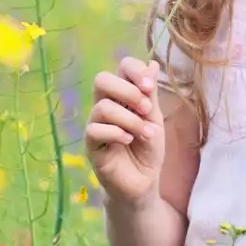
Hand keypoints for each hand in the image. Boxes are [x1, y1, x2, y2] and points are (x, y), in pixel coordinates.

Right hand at [85, 56, 166, 205]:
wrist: (144, 182)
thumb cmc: (148, 149)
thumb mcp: (154, 118)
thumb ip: (150, 93)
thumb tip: (152, 62)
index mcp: (121, 96)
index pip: (120, 68)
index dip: (135, 71)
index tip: (150, 87)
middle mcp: (105, 107)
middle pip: (101, 80)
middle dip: (128, 91)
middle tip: (146, 109)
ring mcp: (95, 126)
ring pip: (102, 107)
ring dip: (130, 120)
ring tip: (146, 134)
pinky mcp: (91, 146)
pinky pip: (95, 130)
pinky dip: (117, 133)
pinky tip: (130, 141)